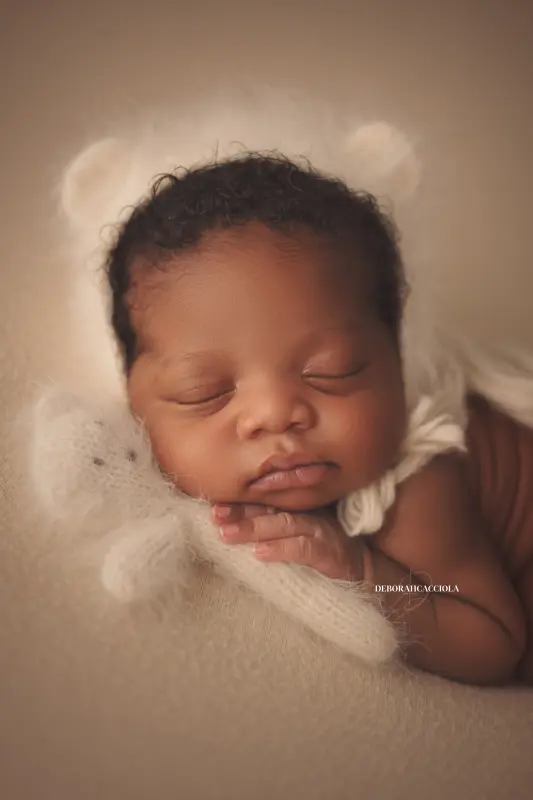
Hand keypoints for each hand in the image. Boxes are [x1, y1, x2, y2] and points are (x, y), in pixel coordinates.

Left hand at [211, 503, 364, 581]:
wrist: (365, 568)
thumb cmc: (326, 550)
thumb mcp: (298, 533)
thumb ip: (273, 525)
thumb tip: (232, 526)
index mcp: (296, 508)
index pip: (264, 501)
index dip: (239, 501)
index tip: (212, 504)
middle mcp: (306, 514)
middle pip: (269, 509)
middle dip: (240, 511)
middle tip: (214, 515)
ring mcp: (318, 531)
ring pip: (282, 525)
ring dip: (253, 528)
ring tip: (227, 534)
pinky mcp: (328, 552)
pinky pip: (303, 548)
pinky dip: (281, 550)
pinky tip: (260, 553)